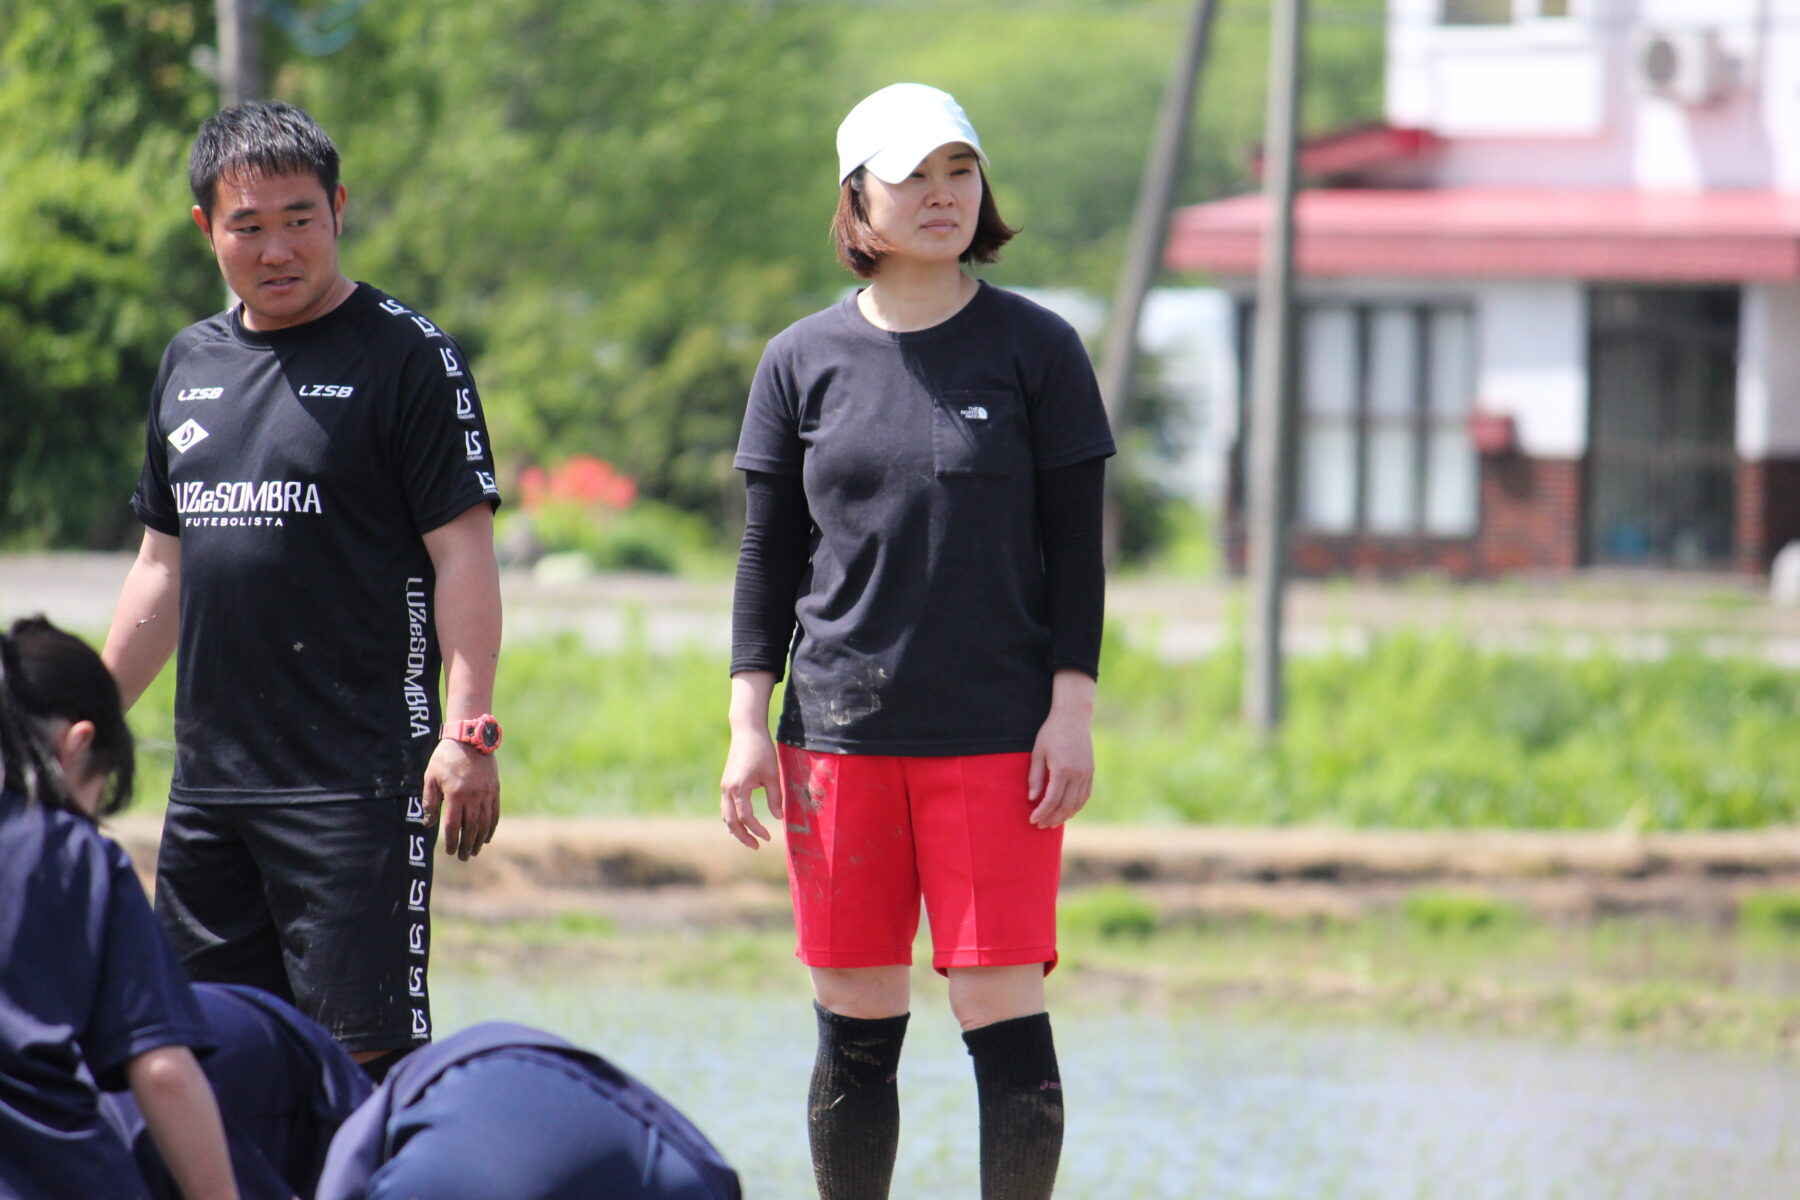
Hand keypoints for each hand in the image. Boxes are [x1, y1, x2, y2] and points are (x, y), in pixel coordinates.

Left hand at [423, 739, 499, 860]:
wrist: (470, 738)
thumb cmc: (446, 757)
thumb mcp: (431, 777)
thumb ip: (430, 801)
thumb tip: (428, 822)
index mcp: (455, 794)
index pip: (453, 825)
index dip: (452, 841)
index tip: (450, 851)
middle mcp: (473, 796)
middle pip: (471, 828)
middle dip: (466, 845)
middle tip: (463, 857)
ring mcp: (486, 794)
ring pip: (485, 823)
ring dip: (479, 840)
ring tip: (475, 851)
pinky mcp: (495, 790)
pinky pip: (494, 813)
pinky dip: (491, 827)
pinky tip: (487, 837)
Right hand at [720, 727, 780, 848]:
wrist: (746, 731)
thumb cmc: (762, 750)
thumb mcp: (772, 774)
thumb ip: (775, 797)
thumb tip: (778, 817)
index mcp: (738, 788)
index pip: (746, 817)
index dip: (757, 829)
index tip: (769, 837)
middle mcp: (727, 789)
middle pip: (731, 821)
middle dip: (743, 836)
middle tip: (757, 846)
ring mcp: (725, 786)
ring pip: (726, 815)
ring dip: (736, 829)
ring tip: (749, 839)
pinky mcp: (726, 783)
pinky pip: (726, 806)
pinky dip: (733, 818)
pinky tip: (743, 822)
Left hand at [1027, 706, 1093, 828]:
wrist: (1073, 717)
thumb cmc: (1051, 733)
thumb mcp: (1038, 752)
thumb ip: (1035, 776)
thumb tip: (1032, 798)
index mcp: (1062, 770)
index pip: (1052, 800)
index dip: (1041, 812)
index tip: (1032, 819)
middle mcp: (1077, 774)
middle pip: (1065, 806)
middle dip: (1052, 818)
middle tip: (1040, 825)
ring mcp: (1087, 773)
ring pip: (1077, 803)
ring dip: (1064, 816)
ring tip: (1052, 822)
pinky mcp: (1091, 771)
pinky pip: (1085, 795)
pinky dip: (1076, 807)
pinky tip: (1067, 812)